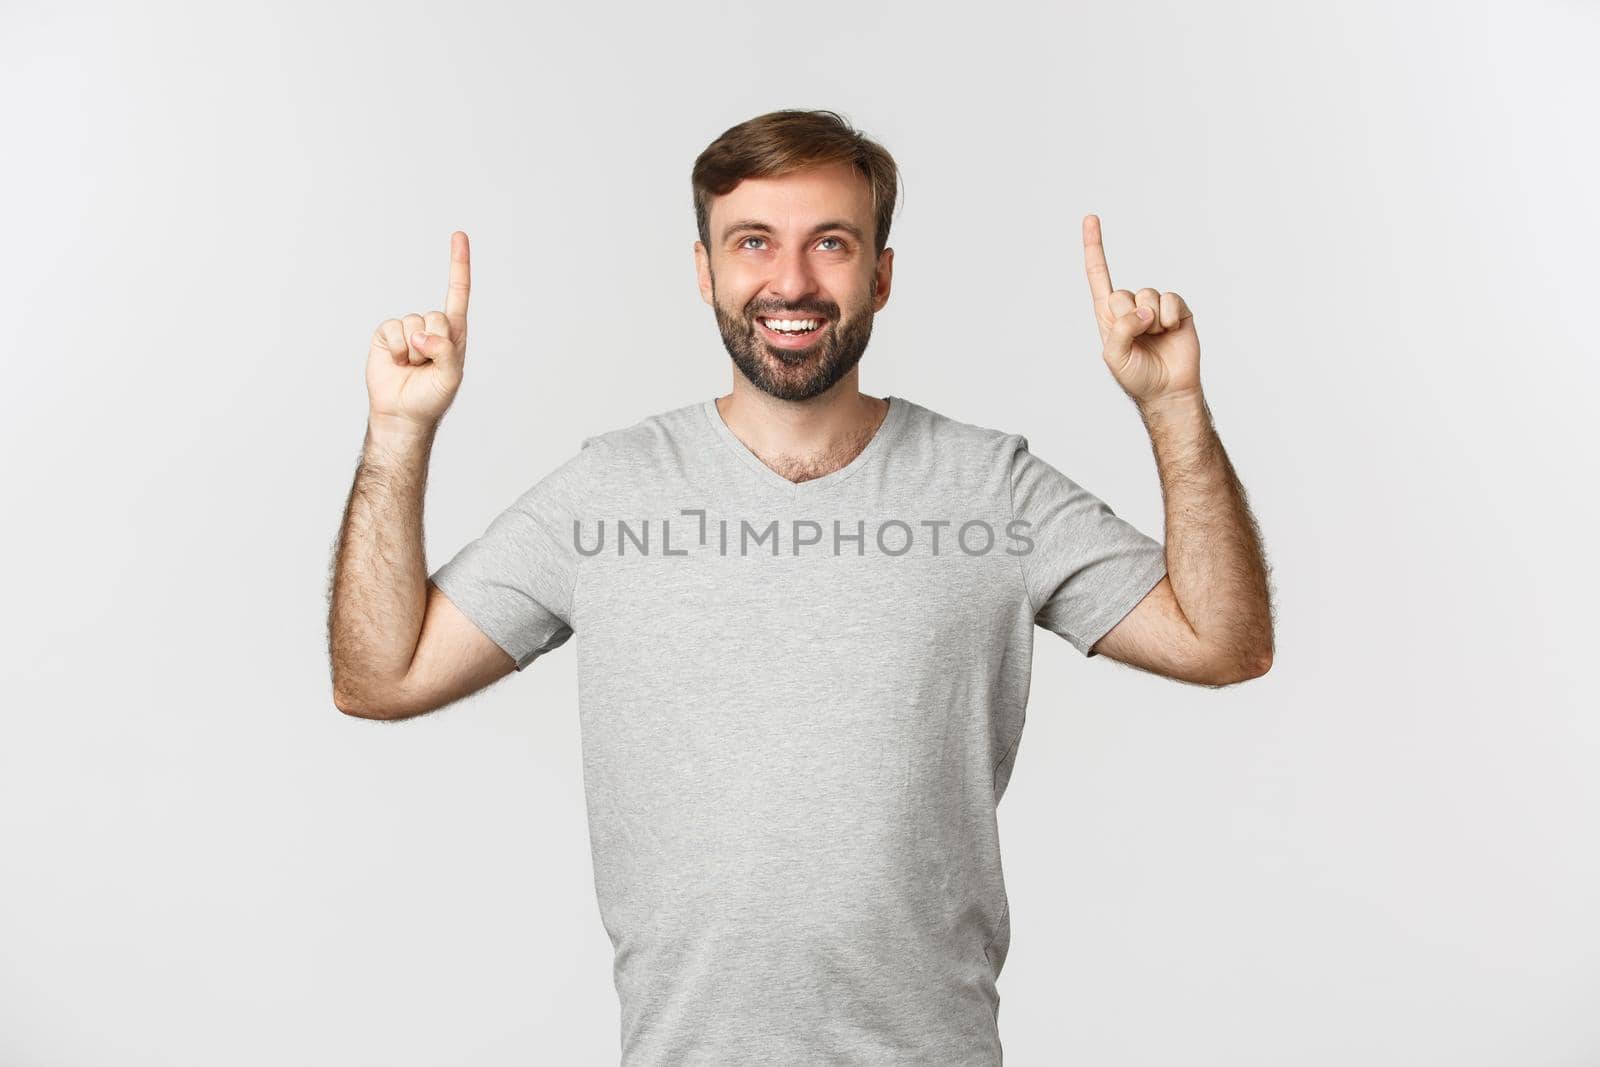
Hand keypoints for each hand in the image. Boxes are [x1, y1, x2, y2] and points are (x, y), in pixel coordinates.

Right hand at [365, 231, 470, 433]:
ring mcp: (408, 330)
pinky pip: (392, 329)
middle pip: (436, 316)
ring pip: (413, 323)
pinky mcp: (387, 335)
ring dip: (413, 351)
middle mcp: (431, 327)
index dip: (458, 264)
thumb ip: (446, 352)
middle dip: (433, 343)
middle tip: (428, 366)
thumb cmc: (432, 397)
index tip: (459, 235)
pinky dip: (396, 349)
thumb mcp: (450, 377)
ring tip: (413, 367)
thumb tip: (422, 336)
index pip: (458, 293)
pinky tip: (397, 363)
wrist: (402, 413)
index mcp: (453, 333)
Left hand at [1082, 214, 1200, 405]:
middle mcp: (1131, 307)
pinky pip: (1171, 300)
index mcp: (1110, 315)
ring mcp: (1155, 307)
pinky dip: (1170, 317)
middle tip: (1140, 338)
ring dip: (1152, 321)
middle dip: (1130, 318)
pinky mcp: (1178, 310)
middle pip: (1123, 293)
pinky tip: (1171, 331)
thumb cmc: (1137, 375)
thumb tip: (1144, 310)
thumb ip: (1120, 330)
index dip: (1094, 247)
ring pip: (1148, 295)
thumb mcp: (1115, 356)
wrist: (1168, 389)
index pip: (1098, 275)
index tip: (1090, 218)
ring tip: (1156, 338)